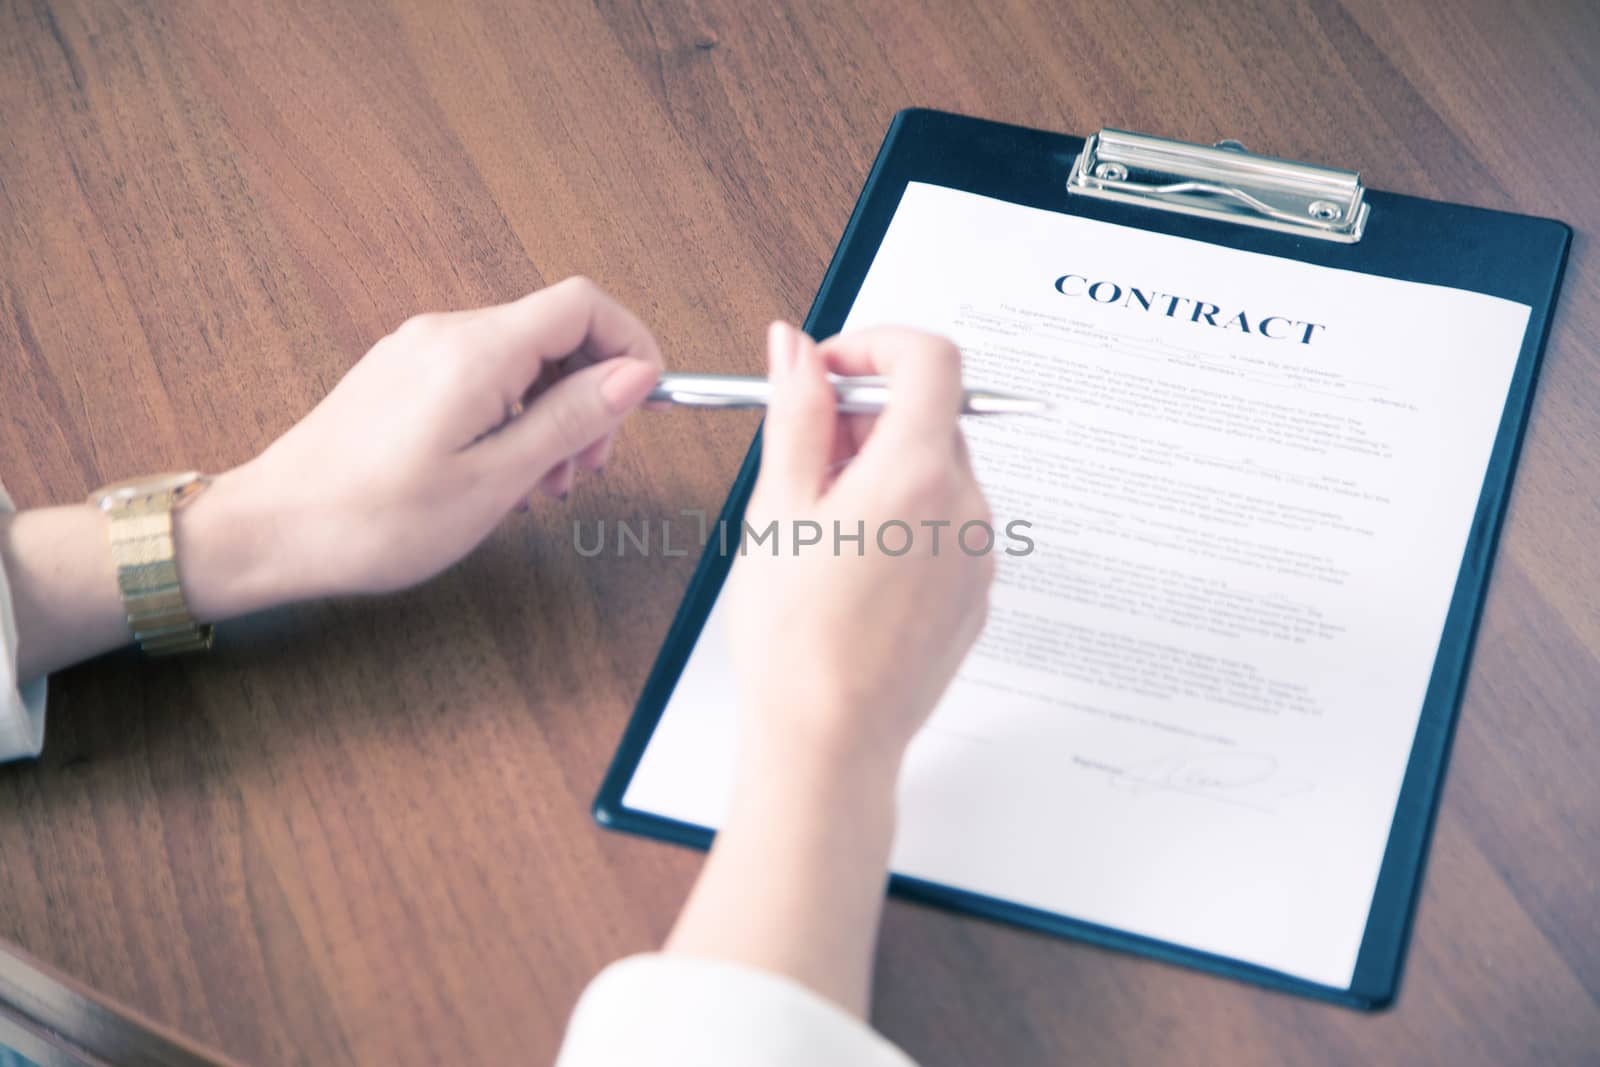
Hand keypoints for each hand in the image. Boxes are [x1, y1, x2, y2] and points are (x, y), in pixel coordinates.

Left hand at [181, 277, 663, 615]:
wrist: (272, 530)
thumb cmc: (374, 519)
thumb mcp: (495, 480)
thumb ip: (571, 419)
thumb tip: (636, 374)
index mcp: (475, 352)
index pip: (583, 305)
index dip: (631, 343)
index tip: (650, 401)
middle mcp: (446, 334)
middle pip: (555, 334)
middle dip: (591, 396)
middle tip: (587, 469)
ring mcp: (419, 351)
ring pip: (521, 361)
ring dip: (551, 417)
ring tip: (541, 486)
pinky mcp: (402, 375)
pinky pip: (482, 378)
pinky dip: (512, 419)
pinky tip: (500, 476)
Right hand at [726, 321, 993, 781]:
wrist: (829, 743)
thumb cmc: (796, 640)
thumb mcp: (779, 507)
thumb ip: (797, 414)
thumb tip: (796, 350)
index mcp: (919, 473)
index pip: (931, 357)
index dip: (874, 345)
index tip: (826, 370)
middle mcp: (967, 508)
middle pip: (934, 414)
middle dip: (868, 412)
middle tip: (806, 449)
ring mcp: (977, 555)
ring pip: (939, 471)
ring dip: (885, 466)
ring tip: (820, 518)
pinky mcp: (974, 595)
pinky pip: (947, 525)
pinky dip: (905, 516)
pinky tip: (851, 561)